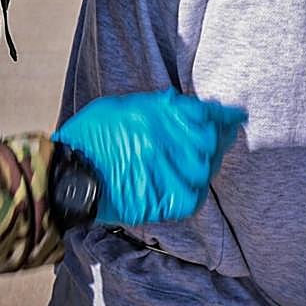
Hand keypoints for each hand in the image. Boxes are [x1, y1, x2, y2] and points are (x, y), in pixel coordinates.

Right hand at [52, 88, 245, 225]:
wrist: (71, 177)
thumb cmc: (91, 137)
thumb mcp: (121, 106)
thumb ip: (153, 106)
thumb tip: (178, 104)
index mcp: (155, 115)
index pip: (203, 113)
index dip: (223, 114)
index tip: (234, 115)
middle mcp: (167, 143)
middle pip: (210, 140)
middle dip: (221, 135)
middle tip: (227, 133)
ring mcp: (167, 173)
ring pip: (206, 167)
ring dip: (210, 161)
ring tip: (208, 157)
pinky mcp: (164, 201)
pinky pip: (194, 193)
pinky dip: (197, 186)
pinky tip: (194, 180)